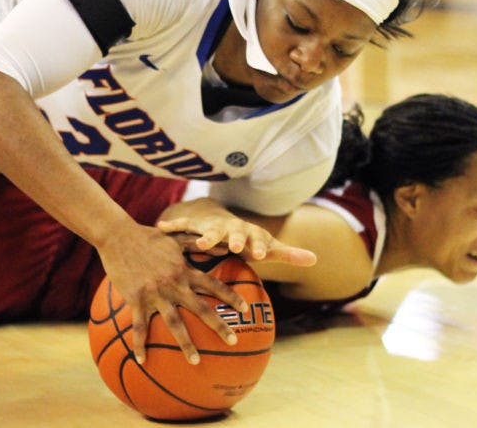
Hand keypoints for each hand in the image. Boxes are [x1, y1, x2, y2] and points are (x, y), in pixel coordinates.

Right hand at [97, 220, 247, 365]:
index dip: (231, 297)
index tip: (245, 310)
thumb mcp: (176, 238)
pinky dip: (140, 345)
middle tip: (235, 340)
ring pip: (174, 323)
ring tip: (196, 361)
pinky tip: (142, 360)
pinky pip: (139, 327)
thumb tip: (223, 247)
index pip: (213, 285)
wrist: (119, 237)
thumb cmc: (148, 237)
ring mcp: (155, 293)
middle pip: (201, 308)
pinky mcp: (136, 299)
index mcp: (184, 270)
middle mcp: (174, 284)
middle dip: (219, 325)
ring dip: (186, 343)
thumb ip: (199, 244)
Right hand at [157, 208, 316, 266]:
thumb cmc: (244, 239)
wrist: (217, 217)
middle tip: (232, 247)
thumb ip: (287, 253)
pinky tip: (161, 227)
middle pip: (230, 233)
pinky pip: (181, 227)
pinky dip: (173, 227)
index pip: (253, 240)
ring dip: (202, 236)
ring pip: (204, 231)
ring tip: (198, 245)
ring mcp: (209, 226)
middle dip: (231, 239)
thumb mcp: (265, 245)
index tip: (258, 253)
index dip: (256, 246)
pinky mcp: (192, 227)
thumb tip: (316, 259)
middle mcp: (228, 228)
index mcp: (246, 234)